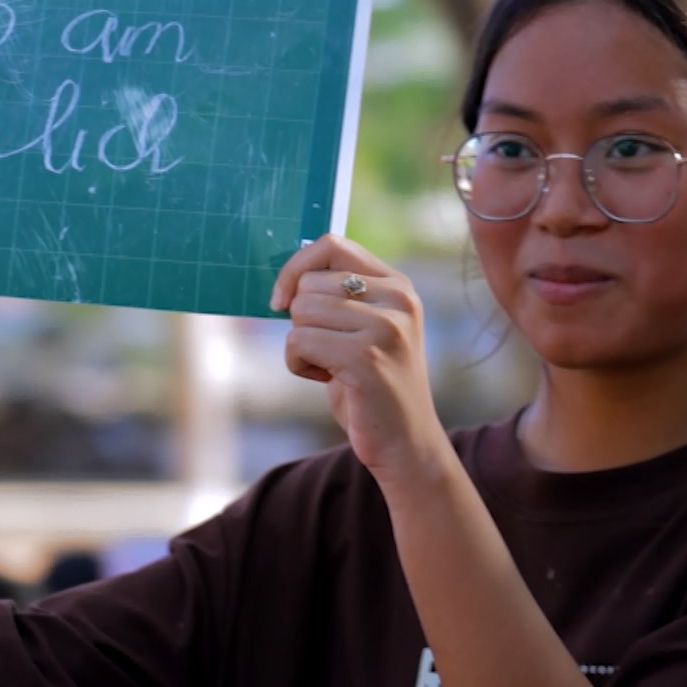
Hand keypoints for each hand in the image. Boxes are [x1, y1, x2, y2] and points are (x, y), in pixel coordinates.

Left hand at [272, 235, 448, 482]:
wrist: (405, 442)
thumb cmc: (371, 384)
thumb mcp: (363, 328)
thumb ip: (337, 295)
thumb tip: (286, 276)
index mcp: (397, 284)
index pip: (331, 245)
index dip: (296, 267)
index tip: (281, 299)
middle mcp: (398, 298)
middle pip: (309, 283)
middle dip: (301, 319)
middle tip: (329, 350)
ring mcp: (385, 327)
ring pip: (301, 311)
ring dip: (300, 345)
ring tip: (331, 366)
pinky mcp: (366, 357)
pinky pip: (299, 341)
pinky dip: (299, 364)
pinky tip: (328, 380)